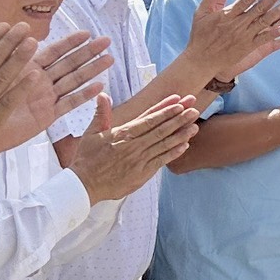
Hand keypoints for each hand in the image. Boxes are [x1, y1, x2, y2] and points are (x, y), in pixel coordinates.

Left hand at [17, 31, 111, 139]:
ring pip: (74, 80)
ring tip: (109, 59)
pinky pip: (68, 103)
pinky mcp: (47, 115)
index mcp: (30, 68)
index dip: (70, 42)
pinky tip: (99, 86)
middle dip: (88, 52)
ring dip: (92, 69)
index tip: (86, 33)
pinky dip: (84, 95)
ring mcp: (47, 98)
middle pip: (70, 63)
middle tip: (106, 40)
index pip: (54, 51)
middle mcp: (42, 81)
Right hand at [62, 95, 198, 203]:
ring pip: (164, 143)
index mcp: (123, 133)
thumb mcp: (92, 133)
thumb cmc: (87, 159)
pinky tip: (185, 145)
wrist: (84, 185)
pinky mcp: (142, 173)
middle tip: (194, 106)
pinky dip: (173, 152)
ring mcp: (139, 159)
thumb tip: (103, 94)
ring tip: (194, 124)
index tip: (178, 100)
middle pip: (161, 128)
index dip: (165, 109)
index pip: (148, 118)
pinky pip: (161, 160)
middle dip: (178, 117)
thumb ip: (101, 114)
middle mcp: (134, 145)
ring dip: (181, 133)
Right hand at [184, 0, 279, 86]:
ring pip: (263, 22)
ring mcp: (244, 36)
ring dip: (277, 12)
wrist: (200, 60)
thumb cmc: (200, 36)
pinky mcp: (247, 48)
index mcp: (227, 15)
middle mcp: (238, 24)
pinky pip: (262, 40)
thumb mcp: (201, 14)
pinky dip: (273, 34)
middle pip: (259, 8)